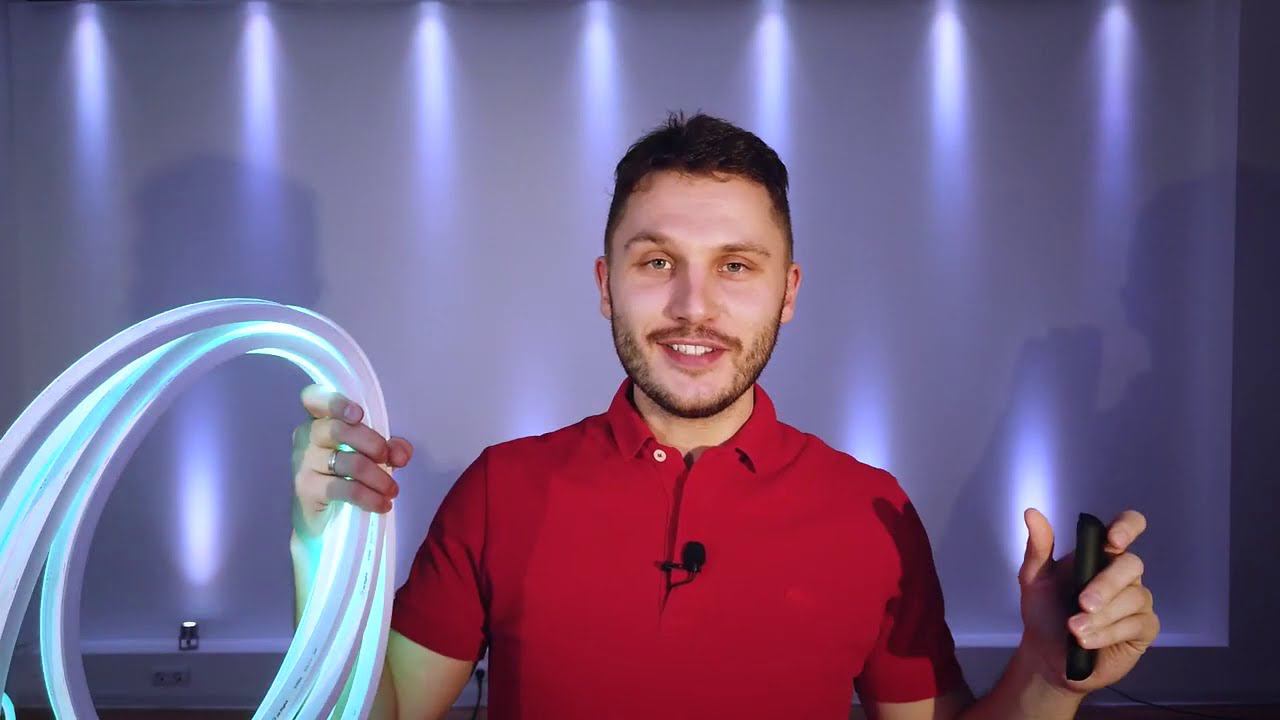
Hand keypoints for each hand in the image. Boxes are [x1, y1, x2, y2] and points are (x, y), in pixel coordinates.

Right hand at [291, 384, 413, 537]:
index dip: (335, 402)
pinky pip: (344, 488)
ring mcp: (304, 462)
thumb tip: (402, 453)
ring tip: (392, 490)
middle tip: (389, 460)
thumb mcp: (373, 456)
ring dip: (378, 478)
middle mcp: (306, 436)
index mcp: (321, 419)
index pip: (314, 398)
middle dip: (373, 444)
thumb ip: (390, 448)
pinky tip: (383, 505)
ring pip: (348, 462)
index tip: (358, 415)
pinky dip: (369, 498)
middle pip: (339, 430)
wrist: (324, 519)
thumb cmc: (348, 475)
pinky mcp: (307, 488)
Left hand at [1016, 508, 1160, 694]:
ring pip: (1134, 598)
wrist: (1046, 656)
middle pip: (1132, 564)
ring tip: (1074, 630)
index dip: (1127, 527)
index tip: (1113, 540)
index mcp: (1099, 554)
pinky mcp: (1144, 628)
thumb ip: (1037, 548)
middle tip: (1081, 603)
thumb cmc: (1044, 612)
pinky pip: (1137, 624)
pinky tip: (1087, 642)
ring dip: (1101, 616)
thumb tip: (1031, 513)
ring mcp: (1137, 601)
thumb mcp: (1034, 579)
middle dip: (1106, 585)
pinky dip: (1108, 633)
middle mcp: (1122, 573)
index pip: (1127, 527)